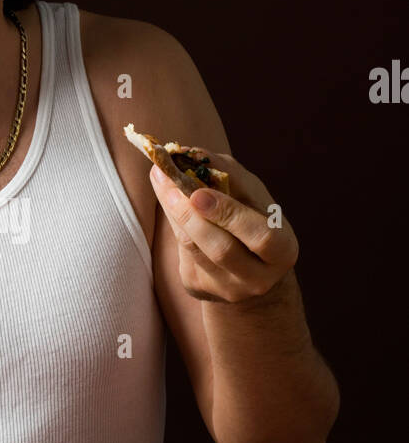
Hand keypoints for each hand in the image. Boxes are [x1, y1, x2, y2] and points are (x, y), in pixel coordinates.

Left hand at [150, 153, 298, 303]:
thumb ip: (229, 173)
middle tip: (166, 178)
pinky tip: (172, 204)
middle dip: (189, 212)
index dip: (230, 215)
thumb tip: (189, 152)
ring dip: (174, 212)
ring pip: (194, 251)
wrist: (248, 271)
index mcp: (282, 252)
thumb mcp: (253, 196)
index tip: (198, 192)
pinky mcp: (198, 289)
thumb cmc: (253, 221)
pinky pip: (182, 254)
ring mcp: (226, 289)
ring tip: (161, 181)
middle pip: (220, 249)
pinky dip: (175, 224)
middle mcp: (257, 279)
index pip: (260, 236)